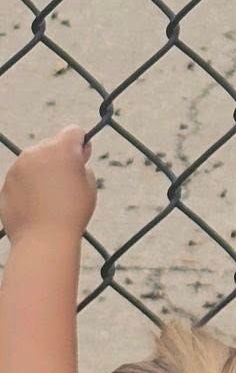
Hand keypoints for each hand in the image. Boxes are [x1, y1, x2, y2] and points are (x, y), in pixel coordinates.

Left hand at [0, 129, 96, 246]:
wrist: (42, 241)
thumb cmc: (71, 212)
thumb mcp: (90, 183)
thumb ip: (82, 164)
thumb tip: (75, 158)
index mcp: (61, 148)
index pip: (74, 131)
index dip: (80, 145)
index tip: (81, 161)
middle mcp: (37, 152)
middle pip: (51, 145)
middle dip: (58, 157)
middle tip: (64, 182)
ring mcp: (17, 168)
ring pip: (34, 161)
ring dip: (41, 170)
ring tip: (48, 196)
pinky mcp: (5, 185)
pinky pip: (20, 178)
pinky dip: (27, 186)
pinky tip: (35, 204)